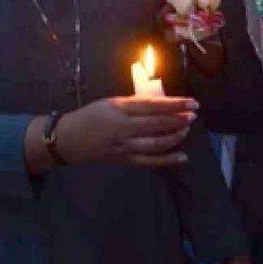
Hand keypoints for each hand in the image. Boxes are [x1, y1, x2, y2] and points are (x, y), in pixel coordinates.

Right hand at [57, 96, 197, 166]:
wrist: (69, 139)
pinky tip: (182, 156)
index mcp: (120, 109)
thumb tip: (161, 103)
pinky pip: (149, 161)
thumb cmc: (91, 116)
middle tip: (193, 115)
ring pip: (155, 143)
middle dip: (178, 120)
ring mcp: (124, 146)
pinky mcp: (125, 159)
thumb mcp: (111, 103)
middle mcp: (123, 128)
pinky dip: (167, 160)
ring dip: (174, 137)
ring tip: (186, 129)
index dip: (174, 104)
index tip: (191, 102)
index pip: (152, 106)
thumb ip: (135, 103)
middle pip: (156, 124)